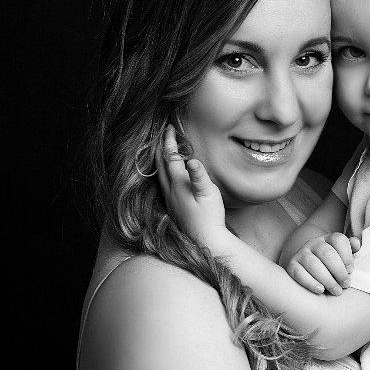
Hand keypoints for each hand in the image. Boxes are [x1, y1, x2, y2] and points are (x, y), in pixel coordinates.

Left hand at [157, 126, 228, 250]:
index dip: (170, 142)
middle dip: (161, 148)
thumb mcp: (209, 194)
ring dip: (160, 160)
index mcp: (178, 184)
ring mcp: (170, 200)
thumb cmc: (209, 217)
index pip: (171, 157)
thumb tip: (191, 160)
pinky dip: (162, 173)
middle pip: (160, 164)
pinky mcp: (172, 208)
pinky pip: (162, 185)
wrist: (205, 241)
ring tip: (161, 151)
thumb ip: (199, 176)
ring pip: (159, 175)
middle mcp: (170, 191)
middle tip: (163, 135)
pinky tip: (167, 177)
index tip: (169, 128)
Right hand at [286, 232, 362, 295]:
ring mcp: (301, 254)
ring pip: (313, 264)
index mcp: (329, 239)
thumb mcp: (342, 257)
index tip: (351, 270)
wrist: (307, 269)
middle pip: (327, 253)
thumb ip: (351, 250)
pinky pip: (299, 273)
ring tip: (337, 291)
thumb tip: (356, 244)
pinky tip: (320, 290)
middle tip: (346, 284)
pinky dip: (310, 283)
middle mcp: (314, 244)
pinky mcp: (292, 266)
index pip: (338, 240)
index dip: (347, 255)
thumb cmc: (331, 266)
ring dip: (327, 279)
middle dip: (339, 270)